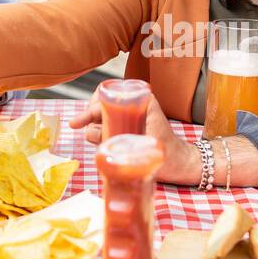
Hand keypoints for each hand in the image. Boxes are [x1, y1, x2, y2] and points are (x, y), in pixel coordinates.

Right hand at [69, 91, 200, 184]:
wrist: (180, 163)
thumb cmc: (167, 151)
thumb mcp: (141, 143)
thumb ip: (116, 136)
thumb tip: (90, 133)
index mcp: (141, 99)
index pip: (106, 95)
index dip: (89, 108)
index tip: (77, 122)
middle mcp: (134, 105)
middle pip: (101, 106)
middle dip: (89, 117)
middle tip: (78, 127)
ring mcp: (130, 117)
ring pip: (102, 118)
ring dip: (95, 129)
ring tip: (99, 141)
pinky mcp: (129, 129)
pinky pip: (108, 128)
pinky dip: (100, 136)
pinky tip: (101, 145)